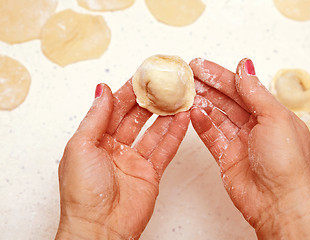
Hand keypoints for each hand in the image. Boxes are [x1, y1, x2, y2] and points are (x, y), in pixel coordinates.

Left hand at [56, 82, 189, 239]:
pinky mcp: (151, 173)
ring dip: (166, 115)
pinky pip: (165, 149)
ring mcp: (134, 160)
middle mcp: (115, 148)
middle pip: (136, 117)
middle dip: (150, 100)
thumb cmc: (82, 193)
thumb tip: (102, 90)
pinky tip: (184, 119)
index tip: (142, 76)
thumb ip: (95, 117)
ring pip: (153, 131)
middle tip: (164, 84)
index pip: (114, 109)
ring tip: (178, 97)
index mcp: (95, 140)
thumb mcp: (81, 147)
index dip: (128, 91)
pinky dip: (175, 134)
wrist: (100, 229)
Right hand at [190, 58, 309, 238]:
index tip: (201, 66)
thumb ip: (255, 92)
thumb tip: (245, 66)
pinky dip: (202, 124)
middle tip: (188, 76)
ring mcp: (240, 142)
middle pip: (227, 101)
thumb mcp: (274, 118)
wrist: (278, 202)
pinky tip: (193, 113)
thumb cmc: (286, 163)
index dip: (221, 76)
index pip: (242, 88)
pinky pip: (211, 136)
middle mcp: (255, 126)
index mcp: (271, 114)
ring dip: (202, 103)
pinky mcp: (226, 157)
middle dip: (208, 87)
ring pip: (217, 117)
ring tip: (186, 93)